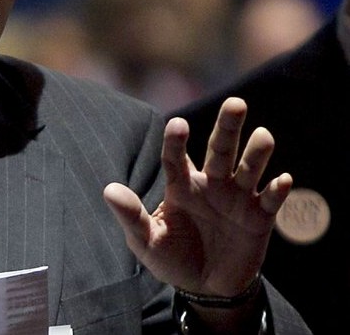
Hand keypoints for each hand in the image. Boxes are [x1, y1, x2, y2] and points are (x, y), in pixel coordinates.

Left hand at [103, 97, 291, 296]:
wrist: (205, 288)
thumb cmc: (171, 257)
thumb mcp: (146, 240)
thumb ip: (131, 216)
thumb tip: (109, 190)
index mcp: (180, 185)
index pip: (176, 158)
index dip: (176, 141)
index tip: (178, 124)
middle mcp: (210, 184)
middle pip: (220, 150)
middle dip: (228, 127)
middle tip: (236, 103)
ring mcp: (236, 199)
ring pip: (248, 169)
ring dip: (256, 153)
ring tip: (263, 135)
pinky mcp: (259, 219)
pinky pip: (269, 201)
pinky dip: (276, 191)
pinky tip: (282, 179)